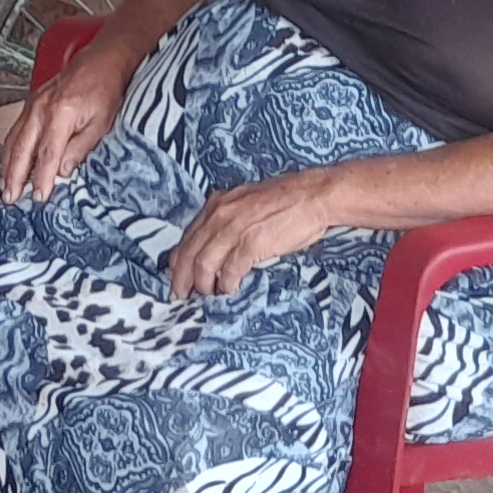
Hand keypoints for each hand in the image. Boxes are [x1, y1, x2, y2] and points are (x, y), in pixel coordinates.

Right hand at [0, 50, 131, 200]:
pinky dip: (9, 150)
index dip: (42, 177)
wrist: (101, 60)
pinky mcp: (31, 103)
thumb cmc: (105, 88)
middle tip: (10, 198)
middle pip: (22, 148)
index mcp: (61, 113)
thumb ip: (80, 147)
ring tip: (5, 186)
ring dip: (7, 165)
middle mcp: (42, 108)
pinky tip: (8, 162)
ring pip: (13, 139)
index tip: (39, 196)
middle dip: (15, 176)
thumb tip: (64, 171)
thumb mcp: (102, 122)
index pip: (47, 153)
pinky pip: (15, 130)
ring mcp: (33, 104)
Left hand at [165, 172, 340, 298]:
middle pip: (188, 253)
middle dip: (182, 279)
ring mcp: (234, 229)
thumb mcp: (246, 202)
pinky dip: (226, 285)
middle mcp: (219, 215)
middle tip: (181, 297)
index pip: (187, 238)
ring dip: (203, 285)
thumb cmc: (287, 200)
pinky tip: (230, 291)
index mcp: (217, 204)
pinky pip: (230, 271)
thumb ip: (228, 219)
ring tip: (208, 296)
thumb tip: (216, 245)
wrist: (314, 196)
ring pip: (204, 264)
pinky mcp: (252, 243)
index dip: (178, 261)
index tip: (177, 278)